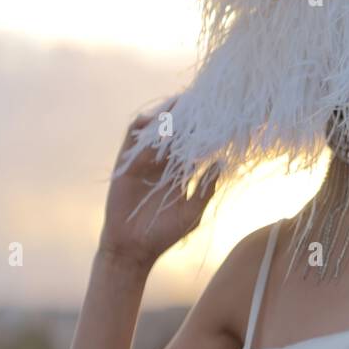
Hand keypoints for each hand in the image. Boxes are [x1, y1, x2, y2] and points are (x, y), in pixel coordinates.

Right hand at [98, 94, 220, 267]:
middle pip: (175, 132)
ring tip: (181, 104)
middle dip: (187, 116)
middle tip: (202, 98)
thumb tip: (223, 163)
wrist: (133, 250)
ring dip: (166, 117)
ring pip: (154, 131)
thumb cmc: (165, 234)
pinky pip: (133, 141)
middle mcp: (162, 164)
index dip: (204, 131)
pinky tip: (158, 121)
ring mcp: (143, 163)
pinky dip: (144, 129)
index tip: (220, 116)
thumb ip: (206, 187)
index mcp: (180, 173)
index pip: (194, 144)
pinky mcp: (125, 166)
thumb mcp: (193, 211)